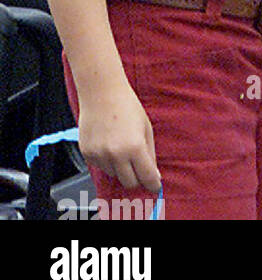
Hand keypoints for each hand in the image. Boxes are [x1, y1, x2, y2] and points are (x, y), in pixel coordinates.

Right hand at [78, 79, 160, 193]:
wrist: (102, 93)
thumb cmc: (127, 106)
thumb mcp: (146, 128)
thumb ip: (150, 153)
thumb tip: (153, 174)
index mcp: (134, 147)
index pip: (146, 177)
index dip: (153, 184)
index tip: (155, 186)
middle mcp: (116, 155)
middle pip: (129, 182)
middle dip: (137, 178)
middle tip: (140, 167)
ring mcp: (99, 155)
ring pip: (114, 175)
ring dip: (120, 167)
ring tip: (121, 144)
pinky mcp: (87, 154)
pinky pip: (100, 167)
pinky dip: (106, 161)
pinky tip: (108, 142)